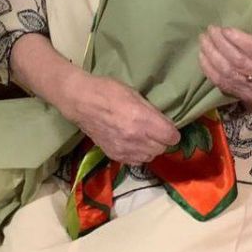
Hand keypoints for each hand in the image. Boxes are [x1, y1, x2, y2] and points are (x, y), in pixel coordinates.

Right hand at [60, 71, 179, 165]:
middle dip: (161, 140)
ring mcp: (124, 149)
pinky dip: (137, 154)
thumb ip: (151, 111)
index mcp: (142, 120)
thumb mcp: (134, 94)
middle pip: (162, 148)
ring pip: (150, 157)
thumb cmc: (107, 91)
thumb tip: (164, 123)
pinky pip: (136, 161)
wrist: (80, 101)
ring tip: (141, 136)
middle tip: (154, 130)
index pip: (172, 137)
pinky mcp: (114, 155)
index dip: (172, 132)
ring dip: (150, 148)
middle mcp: (135, 138)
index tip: (167, 127)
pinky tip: (131, 143)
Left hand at [199, 15, 251, 111]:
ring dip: (212, 55)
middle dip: (222, 44)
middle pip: (240, 62)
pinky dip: (210, 70)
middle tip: (211, 29)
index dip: (242, 41)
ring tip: (203, 39)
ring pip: (229, 73)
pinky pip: (222, 84)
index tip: (226, 29)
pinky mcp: (242, 96)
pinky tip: (202, 56)